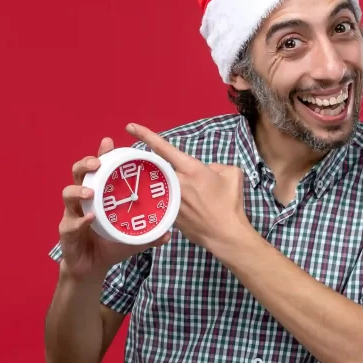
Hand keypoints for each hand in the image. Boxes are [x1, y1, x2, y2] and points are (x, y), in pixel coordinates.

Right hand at [58, 137, 170, 281]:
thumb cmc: (110, 246)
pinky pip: (70, 223)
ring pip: (67, 194)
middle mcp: (82, 200)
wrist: (92, 268)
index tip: (108, 143)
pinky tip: (90, 218)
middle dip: (85, 164)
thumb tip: (170, 232)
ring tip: (90, 193)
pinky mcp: (66, 232)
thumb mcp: (133, 237)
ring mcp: (72, 214)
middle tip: (97, 163)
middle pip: (78, 174)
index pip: (98, 170)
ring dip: (78, 191)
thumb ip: (149, 233)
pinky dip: (80, 220)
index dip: (101, 155)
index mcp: (98, 195)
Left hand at [126, 123, 250, 252]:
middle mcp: (177, 183)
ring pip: (162, 185)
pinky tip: (187, 209)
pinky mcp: (169, 215)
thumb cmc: (231, 205)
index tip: (130, 127)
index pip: (163, 148)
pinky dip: (172, 201)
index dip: (145, 135)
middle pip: (157, 168)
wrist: (226, 236)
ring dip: (166, 185)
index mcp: (191, 170)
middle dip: (154, 166)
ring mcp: (171, 200)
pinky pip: (166, 201)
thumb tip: (206, 170)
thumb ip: (215, 166)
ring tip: (183, 194)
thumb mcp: (231, 174)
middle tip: (155, 168)